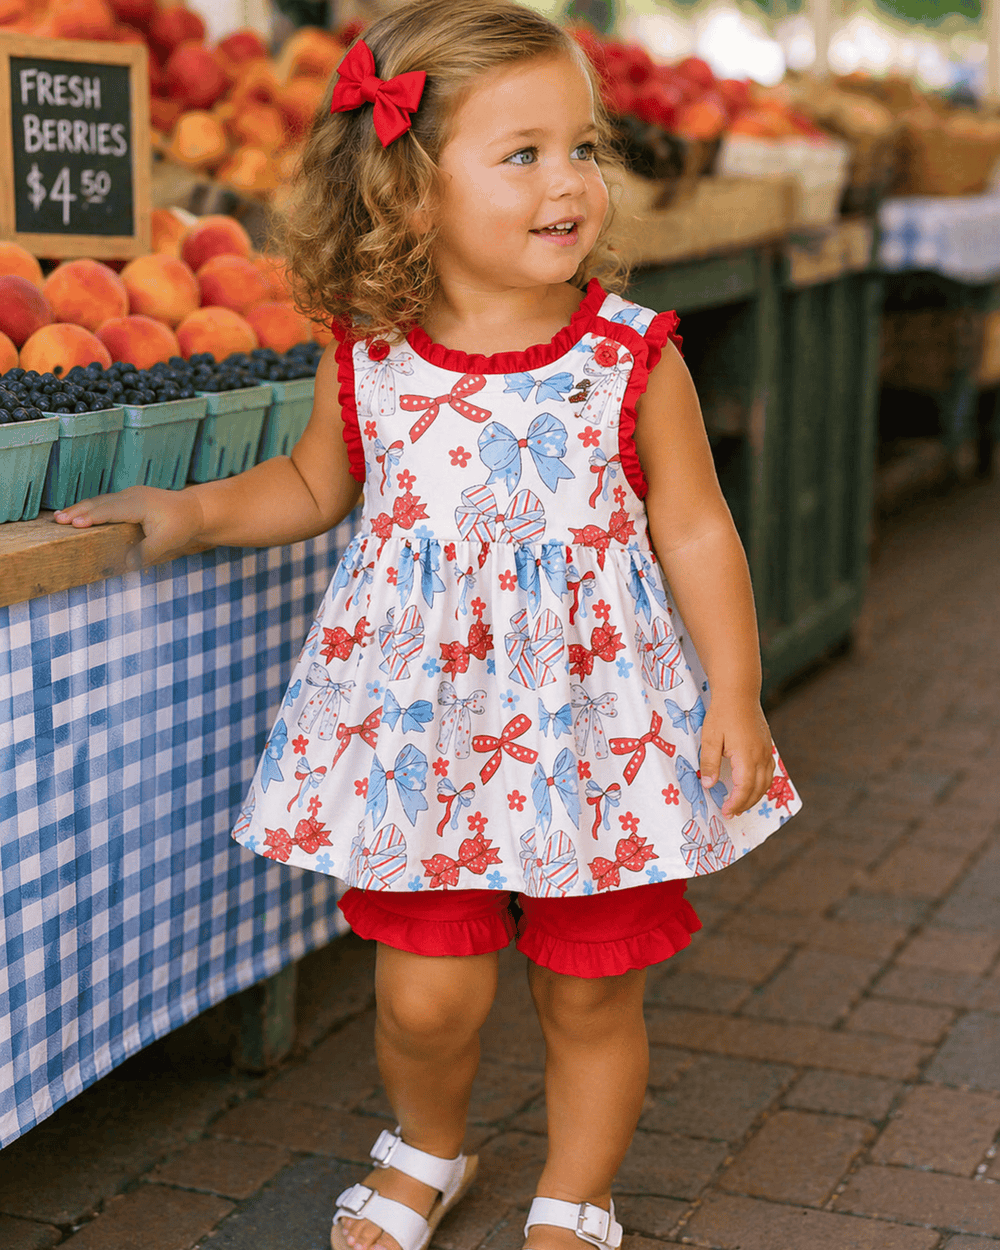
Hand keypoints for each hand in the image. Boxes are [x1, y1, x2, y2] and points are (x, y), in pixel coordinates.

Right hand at [53, 486, 205, 570]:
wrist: (194, 509)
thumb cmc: (181, 526)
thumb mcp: (167, 542)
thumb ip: (146, 552)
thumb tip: (126, 564)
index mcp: (140, 505)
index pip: (111, 511)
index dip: (92, 517)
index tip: (74, 523)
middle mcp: (132, 496)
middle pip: (100, 503)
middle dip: (78, 511)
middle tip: (58, 520)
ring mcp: (129, 495)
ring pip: (100, 501)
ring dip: (80, 509)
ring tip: (60, 517)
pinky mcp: (128, 498)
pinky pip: (105, 502)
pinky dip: (90, 508)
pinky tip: (78, 515)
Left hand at [698, 693, 774, 817]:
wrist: (739, 693)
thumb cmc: (722, 714)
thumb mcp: (710, 738)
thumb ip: (709, 763)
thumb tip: (709, 785)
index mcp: (746, 756)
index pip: (744, 788)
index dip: (736, 803)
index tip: (726, 812)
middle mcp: (761, 756)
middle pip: (758, 789)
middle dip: (745, 804)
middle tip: (732, 813)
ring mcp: (766, 751)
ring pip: (766, 782)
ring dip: (755, 796)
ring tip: (741, 804)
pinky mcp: (768, 746)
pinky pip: (769, 771)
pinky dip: (761, 784)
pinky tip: (751, 786)